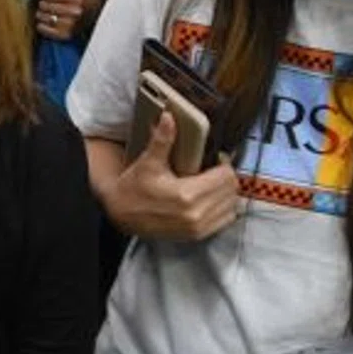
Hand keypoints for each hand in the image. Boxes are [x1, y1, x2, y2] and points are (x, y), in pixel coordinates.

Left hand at [35, 0, 93, 41]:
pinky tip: (47, 22)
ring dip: (42, 14)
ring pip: (43, 17)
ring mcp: (71, 25)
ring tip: (47, 12)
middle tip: (48, 4)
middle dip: (43, 3)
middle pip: (44, 5)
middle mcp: (76, 12)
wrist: (85, 14)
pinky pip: (43, 29)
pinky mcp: (65, 36)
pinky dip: (42, 25)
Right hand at [107, 109, 238, 239]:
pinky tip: (211, 198)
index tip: (216, 158)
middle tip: (215, 168)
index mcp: (187, 195)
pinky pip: (224, 220)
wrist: (121, 214)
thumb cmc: (134, 188)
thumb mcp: (148, 162)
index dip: (223, 164)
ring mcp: (197, 228)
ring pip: (231, 206)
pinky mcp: (196, 236)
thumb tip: (168, 117)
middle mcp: (196, 214)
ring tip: (213, 183)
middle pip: (231, 191)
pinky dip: (223, 208)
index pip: (225, 177)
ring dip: (226, 193)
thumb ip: (162, 140)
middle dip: (226, 177)